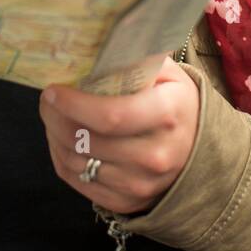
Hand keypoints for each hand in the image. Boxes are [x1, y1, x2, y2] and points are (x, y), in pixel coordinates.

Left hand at [38, 56, 200, 216]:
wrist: (202, 150)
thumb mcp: (166, 72)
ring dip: (54, 136)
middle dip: (55, 117)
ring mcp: (141, 184)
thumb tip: (93, 49)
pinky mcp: (127, 202)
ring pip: (76, 162)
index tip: (53, 91)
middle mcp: (156, 155)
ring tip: (53, 117)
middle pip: (86, 140)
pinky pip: (79, 182)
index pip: (110, 116)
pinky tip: (61, 140)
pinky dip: (62, 159)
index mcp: (167, 115)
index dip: (73, 104)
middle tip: (47, 100)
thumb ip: (133, 59)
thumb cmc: (176, 103)